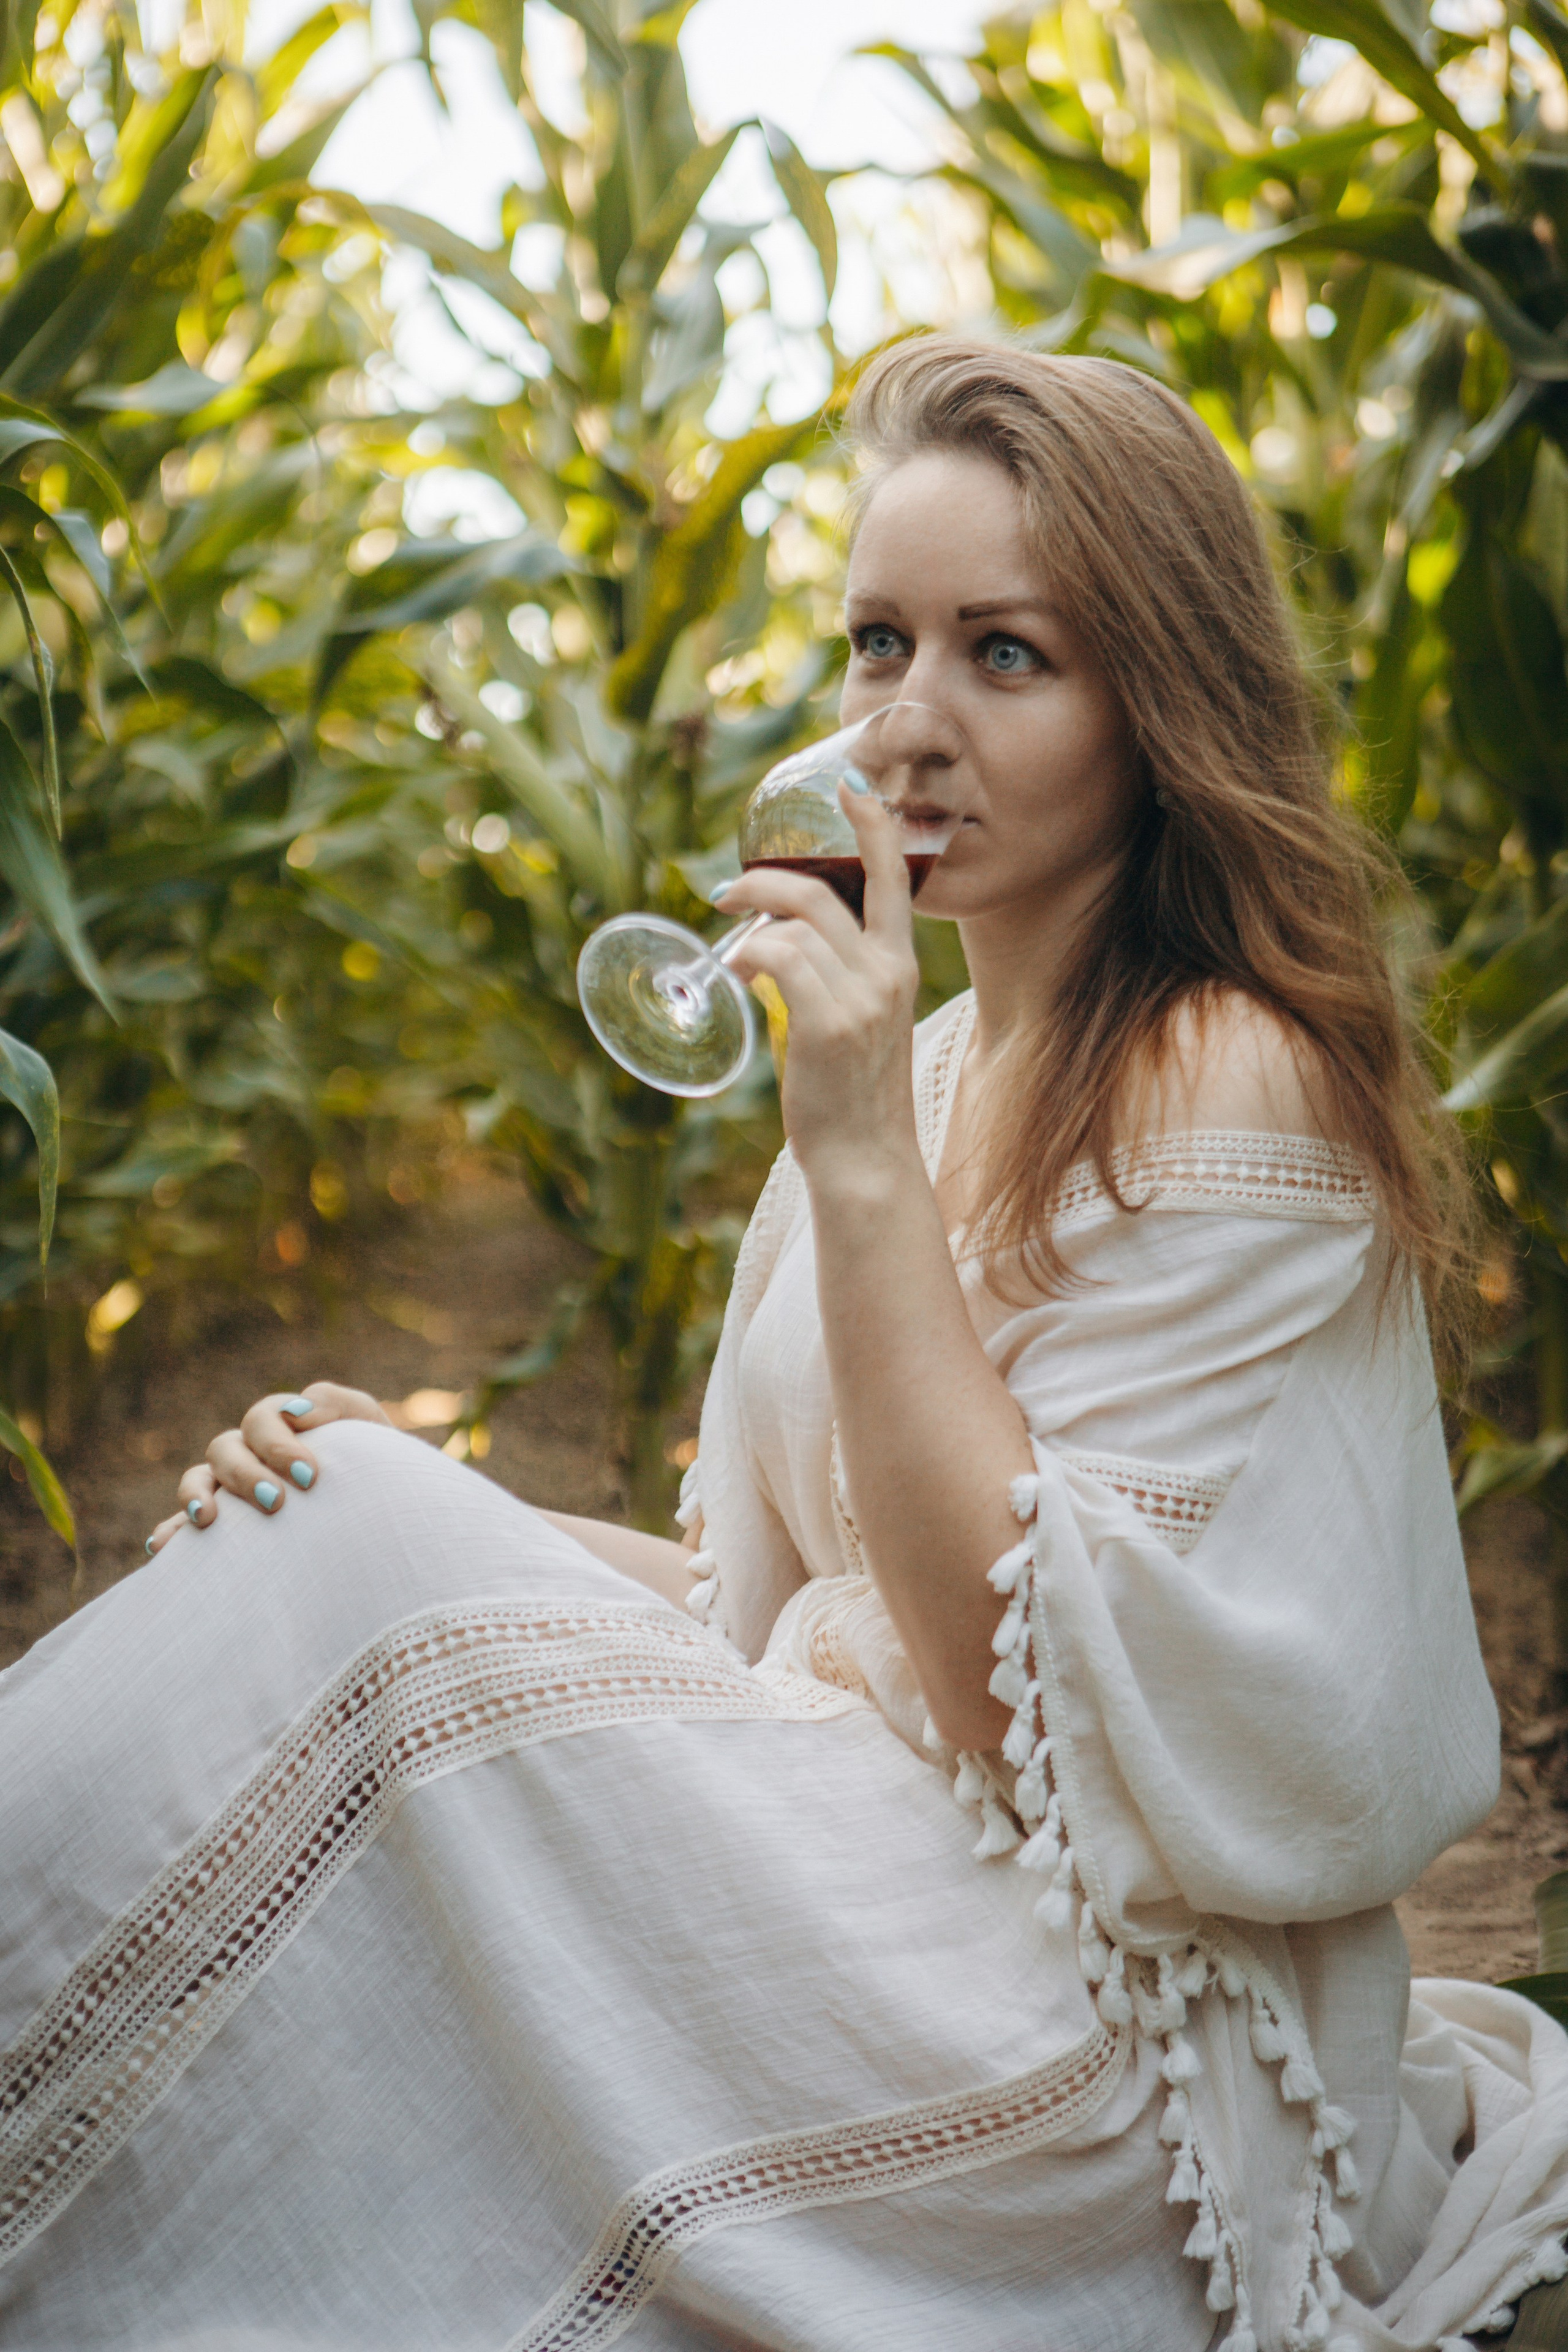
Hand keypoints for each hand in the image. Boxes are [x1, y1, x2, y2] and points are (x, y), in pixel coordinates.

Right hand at [143, 1382, 391, 1555]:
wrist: (385, 1509)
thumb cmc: (377, 1464)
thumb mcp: (368, 1427)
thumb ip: (337, 1405)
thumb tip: (298, 1411)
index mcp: (281, 1425)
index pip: (263, 1419)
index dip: (278, 1443)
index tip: (310, 1477)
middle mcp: (250, 1454)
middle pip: (226, 1449)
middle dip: (247, 1474)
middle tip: (277, 1503)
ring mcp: (231, 1490)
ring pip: (198, 1480)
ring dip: (197, 1495)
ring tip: (208, 1519)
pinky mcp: (222, 1530)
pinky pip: (182, 1527)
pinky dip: (171, 1533)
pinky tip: (163, 1548)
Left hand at [718, 788, 921, 1190]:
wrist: (866, 1159)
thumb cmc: (854, 1094)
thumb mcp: (863, 1022)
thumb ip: (839, 978)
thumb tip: (780, 947)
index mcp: (900, 965)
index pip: (894, 877)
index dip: (873, 825)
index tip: (850, 788)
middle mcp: (886, 972)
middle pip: (821, 890)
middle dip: (765, 879)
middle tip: (728, 893)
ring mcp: (860, 996)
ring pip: (792, 924)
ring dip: (749, 924)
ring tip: (732, 949)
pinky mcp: (828, 1022)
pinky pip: (777, 956)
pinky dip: (749, 953)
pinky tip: (737, 971)